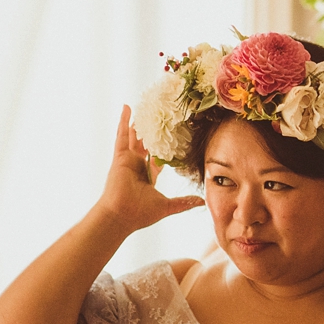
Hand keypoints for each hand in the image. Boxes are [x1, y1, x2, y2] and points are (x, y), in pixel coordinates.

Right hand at [97, 106, 203, 232]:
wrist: (121, 217)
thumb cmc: (140, 214)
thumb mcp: (167, 206)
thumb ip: (184, 202)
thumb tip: (203, 202)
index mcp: (148, 176)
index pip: (159, 158)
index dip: (166, 147)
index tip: (175, 136)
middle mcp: (138, 166)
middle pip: (147, 144)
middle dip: (153, 131)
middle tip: (160, 115)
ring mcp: (128, 160)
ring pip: (135, 136)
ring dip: (140, 122)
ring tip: (145, 106)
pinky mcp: (120, 157)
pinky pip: (122, 136)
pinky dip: (124, 121)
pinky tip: (127, 107)